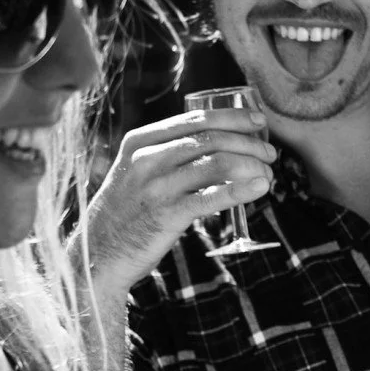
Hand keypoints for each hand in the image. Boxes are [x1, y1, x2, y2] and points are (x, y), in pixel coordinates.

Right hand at [80, 109, 276, 289]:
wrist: (98, 253)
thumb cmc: (127, 210)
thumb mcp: (136, 170)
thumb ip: (167, 153)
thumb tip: (220, 142)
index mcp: (141, 140)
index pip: (196, 119)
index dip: (234, 117)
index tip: (260, 121)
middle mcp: (147, 158)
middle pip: (212, 138)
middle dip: (249, 142)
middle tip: (271, 153)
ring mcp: (156, 186)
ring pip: (217, 163)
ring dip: (251, 165)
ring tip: (269, 173)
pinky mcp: (166, 214)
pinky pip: (212, 197)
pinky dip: (242, 190)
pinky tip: (260, 188)